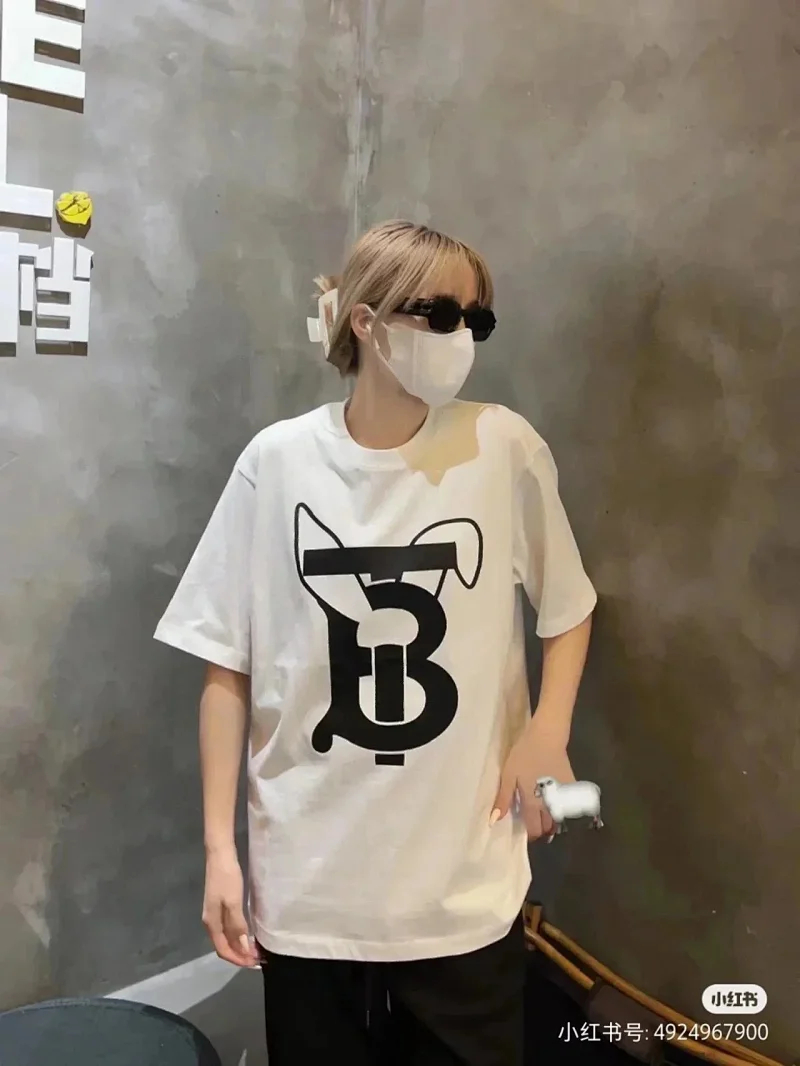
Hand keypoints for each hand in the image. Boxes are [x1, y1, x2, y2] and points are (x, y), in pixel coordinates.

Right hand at [202, 846, 258, 967]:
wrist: (220, 855)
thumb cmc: (227, 878)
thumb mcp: (234, 902)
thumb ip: (237, 925)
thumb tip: (243, 948)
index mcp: (212, 923)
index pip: (223, 950)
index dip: (238, 959)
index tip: (255, 963)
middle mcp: (211, 922)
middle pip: (224, 946)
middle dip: (240, 955)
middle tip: (258, 959)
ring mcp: (214, 914)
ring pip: (226, 938)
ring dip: (240, 946)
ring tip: (256, 949)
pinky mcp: (220, 906)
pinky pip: (228, 928)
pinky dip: (238, 935)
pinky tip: (248, 934)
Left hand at [491, 718, 575, 840]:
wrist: (547, 737)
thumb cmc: (524, 755)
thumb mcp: (508, 775)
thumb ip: (504, 798)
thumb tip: (494, 821)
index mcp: (532, 803)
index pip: (534, 829)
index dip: (531, 834)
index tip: (527, 831)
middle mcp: (549, 804)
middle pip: (548, 826)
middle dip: (542, 829)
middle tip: (534, 822)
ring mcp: (563, 796)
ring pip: (560, 818)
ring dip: (553, 821)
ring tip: (544, 815)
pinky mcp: (571, 786)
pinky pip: (569, 805)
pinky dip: (564, 809)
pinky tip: (557, 802)